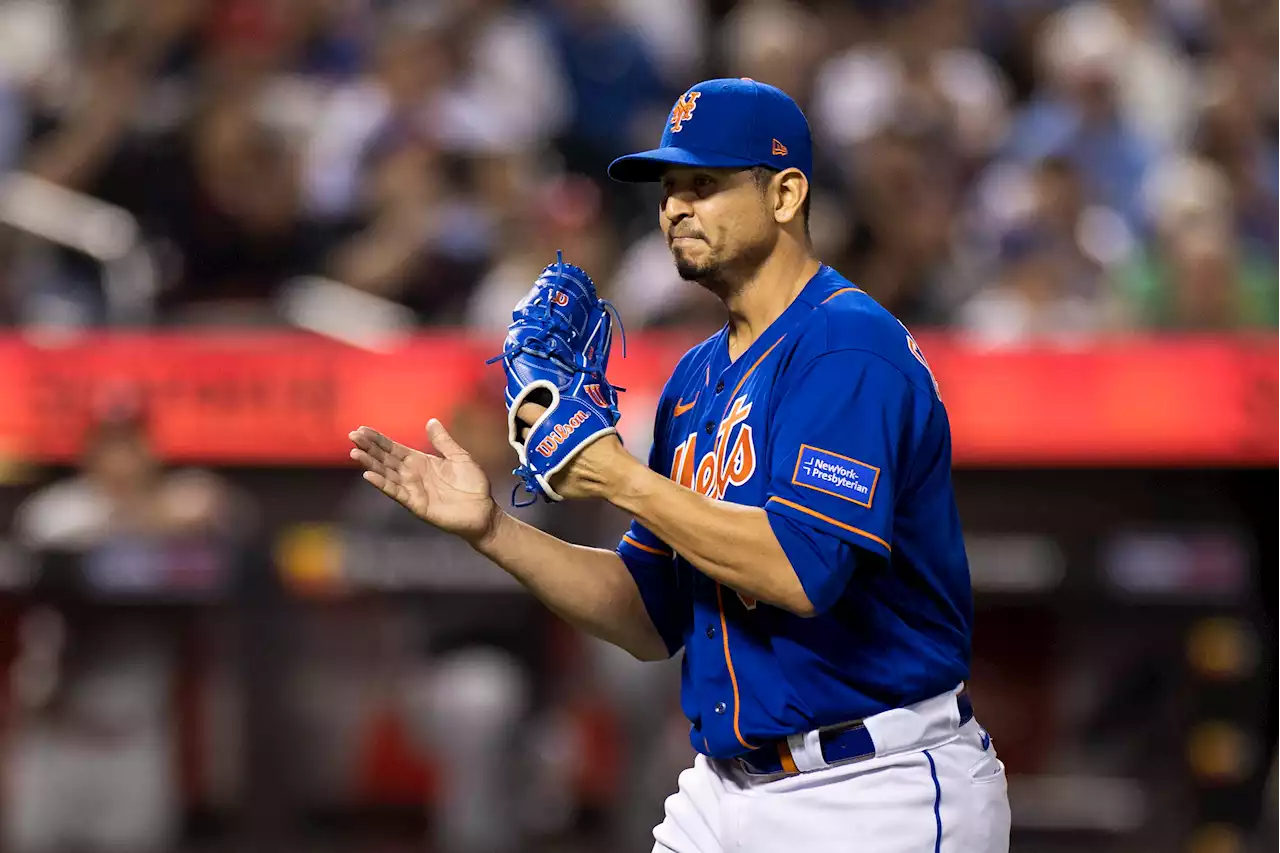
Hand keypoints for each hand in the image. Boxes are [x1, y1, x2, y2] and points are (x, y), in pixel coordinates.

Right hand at [349, 419, 499, 543]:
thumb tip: (431, 421)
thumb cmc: (473, 485)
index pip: (394, 448)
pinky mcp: (416, 504)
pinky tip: (369, 475)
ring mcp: (412, 490)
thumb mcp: (459, 457)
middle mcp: (412, 475)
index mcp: (420, 461)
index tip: (362, 429)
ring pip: (386, 474)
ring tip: (355, 453)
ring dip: (370, 464)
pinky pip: (396, 493)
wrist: (483, 511)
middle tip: (352, 436)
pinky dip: (382, 484)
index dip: (378, 439)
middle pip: (385, 459)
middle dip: (368, 448)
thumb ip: (443, 441)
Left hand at [515, 402, 632, 500]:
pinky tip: (553, 465)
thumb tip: (562, 407)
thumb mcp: (590, 419)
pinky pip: (537, 471)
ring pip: (527, 453)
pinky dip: (542, 466)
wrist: (613, 475)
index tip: (531, 408)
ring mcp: (538, 465)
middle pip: (523, 432)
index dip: (526, 408)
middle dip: (530, 429)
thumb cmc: (605, 444)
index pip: (524, 410)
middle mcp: (538, 444)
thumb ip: (570, 412)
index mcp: (548, 424)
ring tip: (547, 448)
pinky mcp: (544, 482)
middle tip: (540, 429)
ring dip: (534, 448)